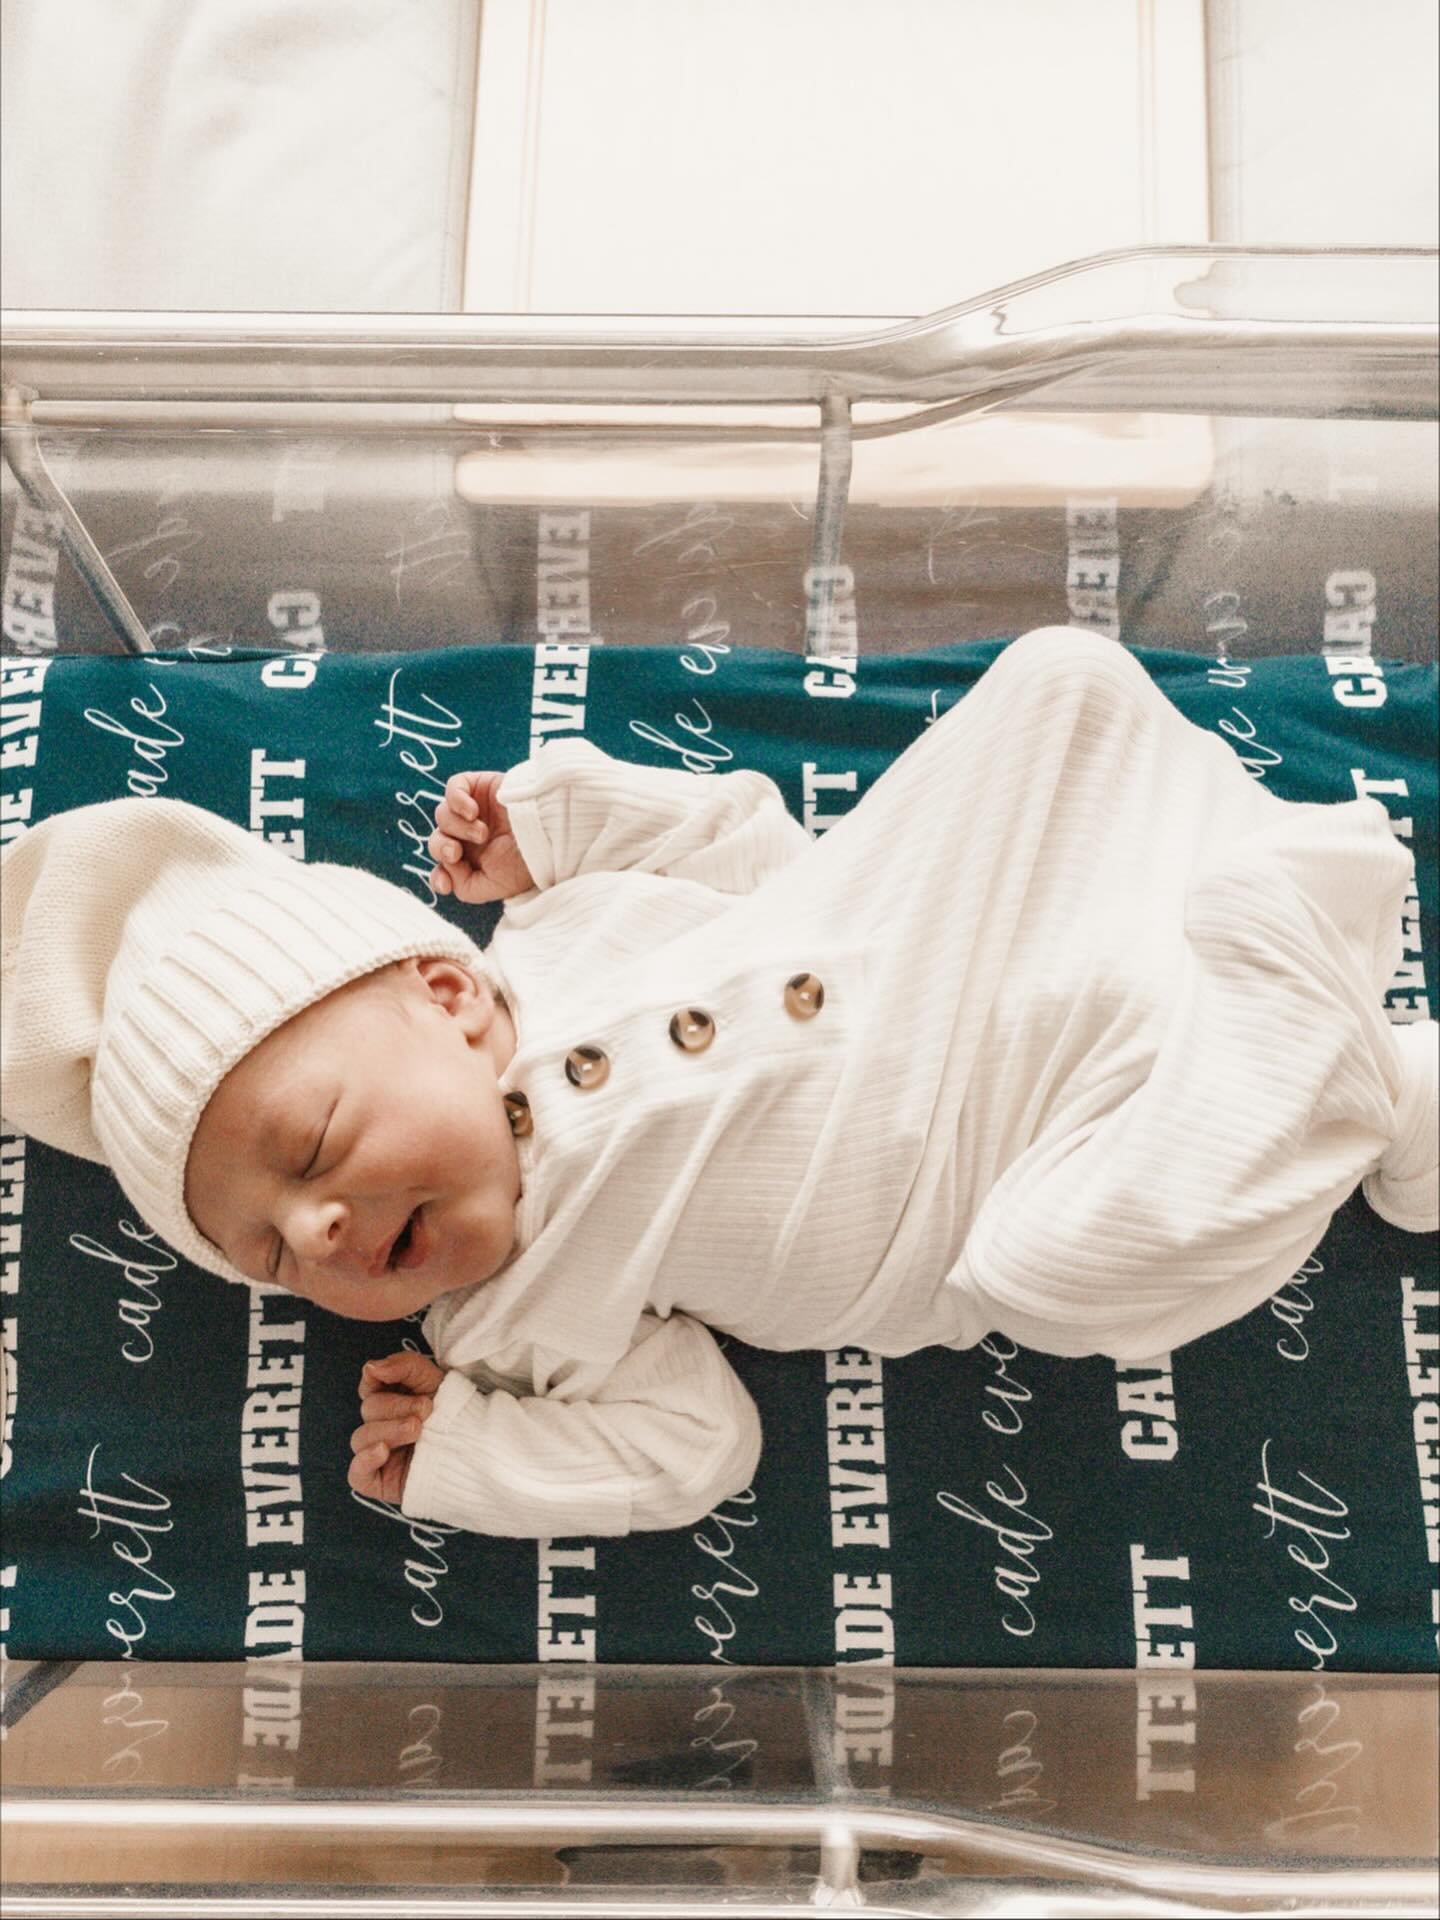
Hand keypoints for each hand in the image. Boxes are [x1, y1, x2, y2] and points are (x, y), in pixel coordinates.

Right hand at [349, 1349, 446, 1503]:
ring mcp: (378, 1454)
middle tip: (425, 1410)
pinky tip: (383, 1451)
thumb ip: (405, 1365)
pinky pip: (356, 1474)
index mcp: (391, 1400)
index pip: (368, 1387)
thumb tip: (371, 1367)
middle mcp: (381, 1426)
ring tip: (417, 1430)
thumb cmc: (454, 1413)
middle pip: (368, 1410)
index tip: (389, 1376)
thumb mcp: (435, 1380)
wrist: (476, 1450)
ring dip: (389, 1430)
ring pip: (361, 1438)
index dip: (376, 1380)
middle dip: (397, 1406)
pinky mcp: (379, 1480)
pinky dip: (366, 1460)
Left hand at [428, 771, 534, 903]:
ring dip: (456, 827)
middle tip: (456, 852)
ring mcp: (474, 809)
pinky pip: (452, 788)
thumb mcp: (493, 888)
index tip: (445, 883)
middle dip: (441, 848)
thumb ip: (463, 887)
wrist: (548, 833)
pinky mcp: (479, 786)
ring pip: (443, 815)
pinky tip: (471, 812)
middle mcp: (472, 835)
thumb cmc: (525, 862)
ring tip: (482, 832)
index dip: (437, 876)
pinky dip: (455, 800)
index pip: (443, 867)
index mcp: (476, 860)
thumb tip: (447, 864)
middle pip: (438, 839)